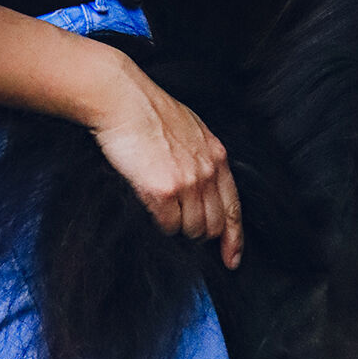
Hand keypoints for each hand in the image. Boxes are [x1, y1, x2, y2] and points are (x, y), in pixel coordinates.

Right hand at [87, 57, 243, 268]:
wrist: (122, 99)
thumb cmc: (149, 112)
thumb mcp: (192, 131)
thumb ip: (203, 157)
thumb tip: (205, 182)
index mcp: (217, 157)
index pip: (234, 208)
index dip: (235, 239)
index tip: (232, 258)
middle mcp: (208, 172)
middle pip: (214, 224)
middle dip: (202, 234)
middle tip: (186, 231)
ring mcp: (188, 183)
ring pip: (193, 229)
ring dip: (180, 229)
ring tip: (166, 213)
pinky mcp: (163, 190)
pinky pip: (169, 225)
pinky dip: (163, 224)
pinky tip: (154, 210)